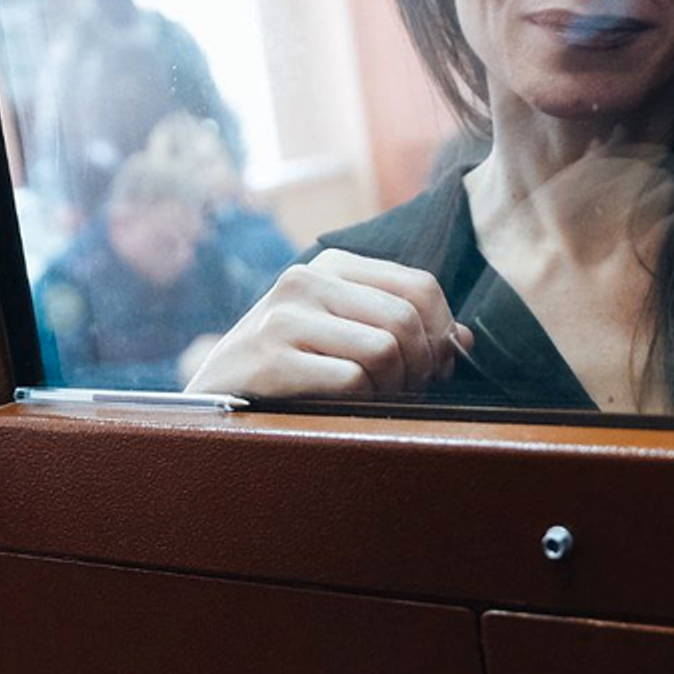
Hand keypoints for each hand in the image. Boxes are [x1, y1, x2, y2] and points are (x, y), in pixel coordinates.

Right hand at [185, 249, 472, 396]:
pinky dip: (363, 402)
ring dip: (395, 387)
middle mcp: (305, 280)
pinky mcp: (269, 357)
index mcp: (331, 265)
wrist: (209, 401)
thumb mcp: (343, 335)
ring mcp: (283, 316)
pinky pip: (353, 380)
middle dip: (422, 365)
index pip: (420, 286)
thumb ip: (401, 328)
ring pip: (385, 347)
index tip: (435, 367)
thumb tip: (464, 340)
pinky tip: (345, 409)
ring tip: (378, 400)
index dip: (442, 332)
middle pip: (407, 318)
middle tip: (410, 392)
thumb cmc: (288, 370)